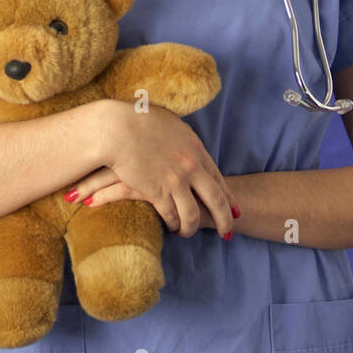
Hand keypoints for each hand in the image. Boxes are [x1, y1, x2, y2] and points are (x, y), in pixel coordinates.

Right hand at [80, 100, 239, 238]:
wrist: (118, 127)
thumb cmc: (139, 119)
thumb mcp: (171, 125)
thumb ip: (182, 139)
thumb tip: (186, 143)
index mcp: (196, 149)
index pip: (218, 178)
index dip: (228, 198)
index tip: (234, 211)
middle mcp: (191, 166)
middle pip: (216, 201)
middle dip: (223, 220)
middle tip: (226, 233)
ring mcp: (175, 180)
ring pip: (192, 215)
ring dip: (191, 228)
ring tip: (187, 232)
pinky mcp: (156, 191)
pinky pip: (170, 216)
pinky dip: (172, 224)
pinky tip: (169, 226)